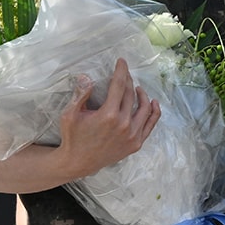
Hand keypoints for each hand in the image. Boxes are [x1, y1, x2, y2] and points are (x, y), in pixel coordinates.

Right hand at [53, 58, 160, 178]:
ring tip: (137, 88)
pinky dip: (154, 112)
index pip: (119, 86)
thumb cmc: (73, 137)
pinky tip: (153, 102)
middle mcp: (123, 124)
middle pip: (131, 95)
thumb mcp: (70, 114)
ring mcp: (132, 135)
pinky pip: (150, 124)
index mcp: (108, 115)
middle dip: (128, 80)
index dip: (121, 71)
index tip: (122, 62)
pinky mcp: (136, 143)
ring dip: (142, 94)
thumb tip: (86, 76)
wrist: (78, 162)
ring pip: (145, 108)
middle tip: (125, 74)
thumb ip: (80, 94)